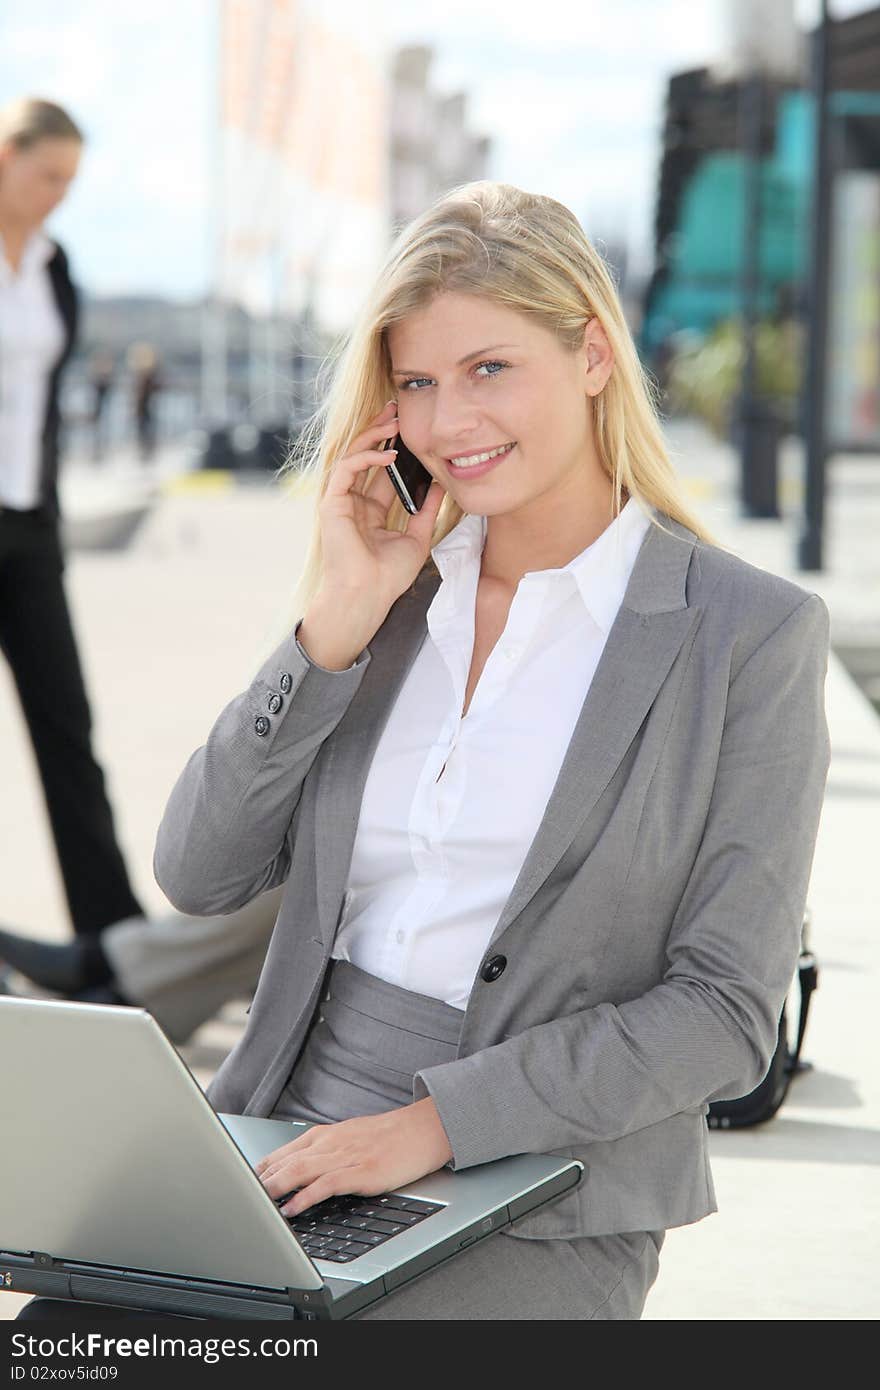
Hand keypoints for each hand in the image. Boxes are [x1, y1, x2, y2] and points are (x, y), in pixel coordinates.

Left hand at [254, 1098, 453, 1216]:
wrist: (423, 1129)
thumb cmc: (388, 1137)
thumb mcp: (350, 1138)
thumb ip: (324, 1151)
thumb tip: (296, 1169)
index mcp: (326, 1135)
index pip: (283, 1152)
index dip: (260, 1169)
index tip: (242, 1184)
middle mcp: (331, 1142)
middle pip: (287, 1161)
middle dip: (260, 1180)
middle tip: (240, 1196)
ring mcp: (347, 1156)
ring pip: (301, 1170)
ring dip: (275, 1187)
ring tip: (257, 1202)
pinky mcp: (362, 1171)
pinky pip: (327, 1184)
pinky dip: (306, 1196)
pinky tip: (293, 1208)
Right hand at [316, 401, 445, 619]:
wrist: (368, 595)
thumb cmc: (387, 577)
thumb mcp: (417, 538)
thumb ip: (425, 511)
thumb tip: (441, 485)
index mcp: (369, 511)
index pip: (381, 471)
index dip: (393, 448)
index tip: (409, 429)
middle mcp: (353, 502)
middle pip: (365, 457)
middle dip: (380, 431)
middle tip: (397, 410)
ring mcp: (340, 502)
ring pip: (353, 456)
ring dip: (372, 436)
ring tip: (394, 421)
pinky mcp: (331, 503)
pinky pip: (347, 469)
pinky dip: (366, 457)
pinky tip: (388, 453)